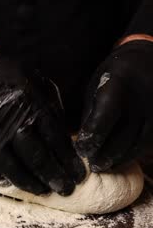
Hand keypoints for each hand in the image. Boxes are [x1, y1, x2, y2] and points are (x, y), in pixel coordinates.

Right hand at [0, 47, 85, 194]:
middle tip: (66, 189)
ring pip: (11, 167)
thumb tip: (67, 142)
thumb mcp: (39, 86)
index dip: (69, 160)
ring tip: (43, 190)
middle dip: (53, 176)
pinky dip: (3, 177)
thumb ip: (53, 112)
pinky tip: (15, 182)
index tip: (79, 175)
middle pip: (35, 156)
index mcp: (31, 104)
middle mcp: (10, 120)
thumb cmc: (13, 79)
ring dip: (29, 182)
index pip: (55, 139)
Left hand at [76, 40, 152, 171]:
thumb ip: (91, 111)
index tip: (81, 149)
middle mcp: (141, 98)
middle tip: (91, 164)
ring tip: (103, 166)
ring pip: (136, 143)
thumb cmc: (114, 75)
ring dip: (118, 158)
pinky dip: (132, 154)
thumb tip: (83, 141)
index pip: (105, 115)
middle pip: (122, 134)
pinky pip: (146, 143)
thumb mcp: (98, 84)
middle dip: (105, 153)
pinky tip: (119, 159)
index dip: (93, 135)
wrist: (147, 61)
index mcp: (120, 83)